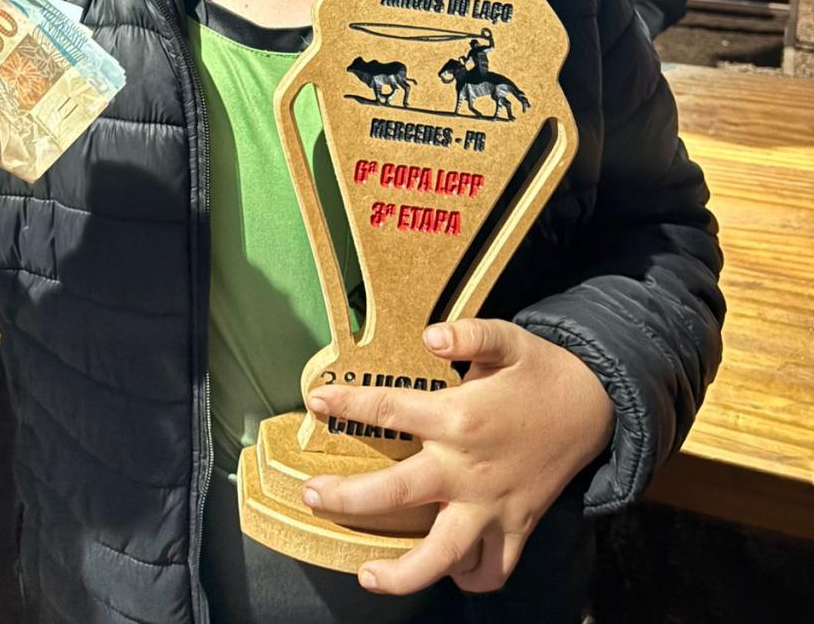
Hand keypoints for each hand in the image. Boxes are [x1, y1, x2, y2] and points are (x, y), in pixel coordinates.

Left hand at [303, 318, 614, 595]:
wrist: (596, 407)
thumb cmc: (541, 371)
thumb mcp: (508, 338)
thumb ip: (469, 333)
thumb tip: (431, 334)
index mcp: (460, 418)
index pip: (388, 411)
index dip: (347, 405)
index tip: (316, 400)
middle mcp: (468, 470)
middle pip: (394, 496)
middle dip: (346, 499)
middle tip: (312, 496)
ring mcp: (491, 506)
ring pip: (440, 557)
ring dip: (401, 573)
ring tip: (368, 574)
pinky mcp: (515, 527)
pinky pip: (490, 570)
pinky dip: (467, 577)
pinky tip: (444, 568)